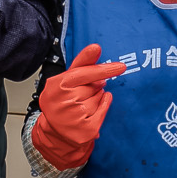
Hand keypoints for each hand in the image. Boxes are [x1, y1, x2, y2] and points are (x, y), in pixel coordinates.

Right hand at [30, 43, 126, 169]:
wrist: (56, 130)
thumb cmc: (63, 99)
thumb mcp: (67, 79)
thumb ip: (82, 62)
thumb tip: (96, 47)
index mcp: (56, 86)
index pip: (84, 73)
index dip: (103, 69)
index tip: (120, 67)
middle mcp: (63, 102)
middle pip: (94, 86)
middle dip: (93, 87)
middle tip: (81, 93)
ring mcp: (73, 118)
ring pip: (99, 98)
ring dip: (96, 98)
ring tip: (82, 104)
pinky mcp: (85, 130)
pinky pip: (104, 111)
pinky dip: (103, 106)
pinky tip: (93, 109)